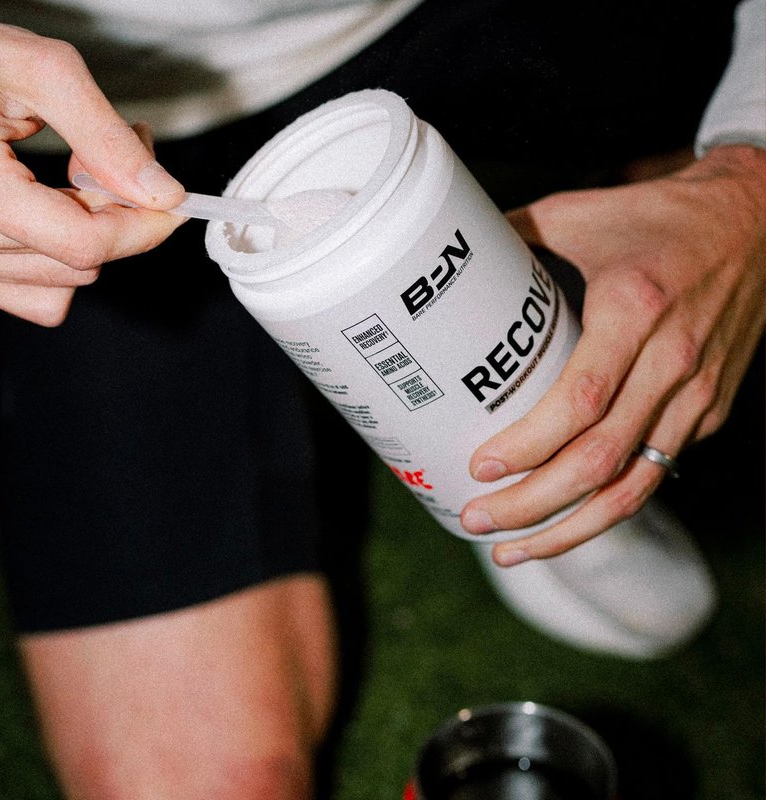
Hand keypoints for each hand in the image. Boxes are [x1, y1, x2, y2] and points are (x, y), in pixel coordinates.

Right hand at [0, 13, 185, 325]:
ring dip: (90, 237)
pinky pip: (34, 297)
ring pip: (63, 283)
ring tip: (74, 177)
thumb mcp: (37, 72)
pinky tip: (50, 216)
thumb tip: (161, 192)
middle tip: (120, 158)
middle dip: (119, 216)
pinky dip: (59, 263)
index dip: (144, 226)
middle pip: (80, 262)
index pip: (86, 243)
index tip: (173, 202)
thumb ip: (104, 136)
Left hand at [461, 144, 765, 563]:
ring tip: (514, 551)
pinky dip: (607, 505)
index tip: (480, 467)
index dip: (529, 445)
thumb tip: (446, 262)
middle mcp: (672, 362)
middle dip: (533, 505)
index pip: (581, 400)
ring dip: (570, 530)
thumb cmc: (661, 217)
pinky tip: (565, 519)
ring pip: (633, 488)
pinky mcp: (709, 411)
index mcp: (635, 311)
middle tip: (477, 520)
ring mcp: (697, 394)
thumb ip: (512, 238)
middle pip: (600, 461)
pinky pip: (654, 472)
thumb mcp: (580, 213)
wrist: (759, 221)